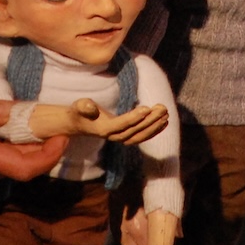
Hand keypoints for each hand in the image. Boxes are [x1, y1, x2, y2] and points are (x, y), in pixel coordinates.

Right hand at [29, 99, 168, 143]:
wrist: (78, 124)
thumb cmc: (79, 112)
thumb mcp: (78, 106)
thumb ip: (84, 106)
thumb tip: (90, 106)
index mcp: (104, 129)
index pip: (122, 124)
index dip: (134, 117)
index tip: (146, 108)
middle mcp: (114, 136)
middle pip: (134, 130)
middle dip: (150, 120)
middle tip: (162, 108)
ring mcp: (120, 138)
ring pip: (140, 135)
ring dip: (154, 126)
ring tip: (165, 114)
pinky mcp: (125, 137)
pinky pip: (141, 137)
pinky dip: (153, 131)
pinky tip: (164, 122)